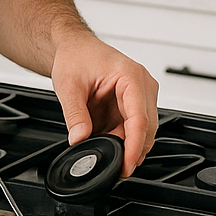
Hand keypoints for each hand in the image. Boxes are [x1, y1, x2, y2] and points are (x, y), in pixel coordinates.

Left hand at [50, 29, 158, 176]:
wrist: (75, 47)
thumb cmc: (76, 56)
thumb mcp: (68, 86)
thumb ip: (75, 115)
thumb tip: (80, 139)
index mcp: (131, 76)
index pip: (140, 120)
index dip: (134, 147)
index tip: (126, 165)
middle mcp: (143, 85)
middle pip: (147, 128)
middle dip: (132, 151)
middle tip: (114, 168)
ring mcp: (141, 94)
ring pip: (143, 130)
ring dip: (126, 144)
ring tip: (104, 150)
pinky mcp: (135, 102)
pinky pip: (133, 126)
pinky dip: (122, 137)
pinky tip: (107, 141)